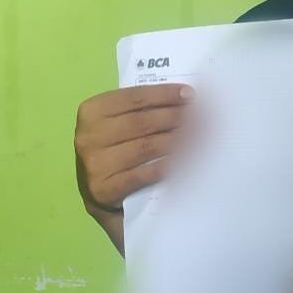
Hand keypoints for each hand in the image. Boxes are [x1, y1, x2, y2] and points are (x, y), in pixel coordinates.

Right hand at [74, 84, 193, 218]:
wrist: (97, 196)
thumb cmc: (114, 153)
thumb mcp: (118, 126)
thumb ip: (142, 111)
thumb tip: (184, 99)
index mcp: (91, 112)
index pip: (134, 98)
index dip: (165, 95)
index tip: (190, 95)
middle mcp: (89, 136)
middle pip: (143, 121)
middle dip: (177, 117)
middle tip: (203, 118)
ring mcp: (95, 164)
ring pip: (146, 146)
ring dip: (178, 141)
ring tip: (200, 137)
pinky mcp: (105, 189)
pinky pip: (144, 173)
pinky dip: (168, 165)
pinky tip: (185, 160)